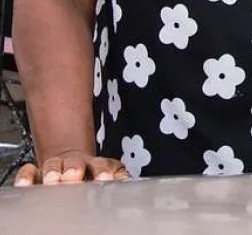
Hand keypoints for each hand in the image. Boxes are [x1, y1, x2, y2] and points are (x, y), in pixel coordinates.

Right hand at [14, 150, 129, 185]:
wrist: (72, 164)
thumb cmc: (93, 174)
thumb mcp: (109, 175)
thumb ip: (118, 176)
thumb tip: (127, 181)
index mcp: (97, 166)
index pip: (102, 166)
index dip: (103, 172)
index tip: (104, 179)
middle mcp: (77, 165)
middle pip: (76, 163)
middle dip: (75, 169)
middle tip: (74, 176)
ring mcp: (56, 168)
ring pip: (53, 165)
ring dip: (53, 172)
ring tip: (52, 180)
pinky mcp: (37, 174)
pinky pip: (30, 171)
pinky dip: (27, 176)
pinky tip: (27, 184)